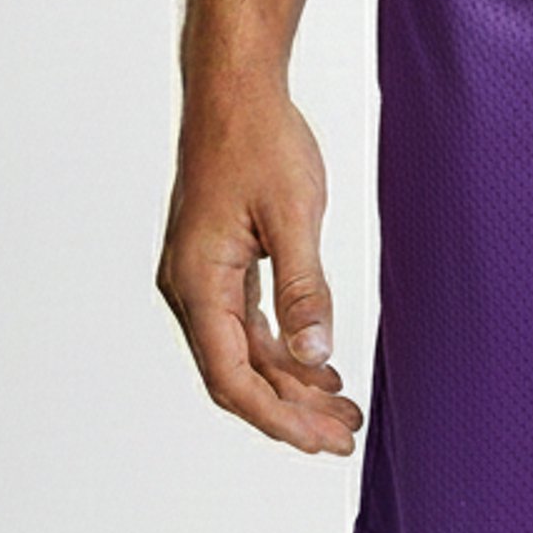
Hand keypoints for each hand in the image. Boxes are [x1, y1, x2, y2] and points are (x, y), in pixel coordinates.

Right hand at [157, 92, 361, 455]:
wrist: (233, 90)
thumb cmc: (259, 140)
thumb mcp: (294, 214)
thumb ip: (305, 289)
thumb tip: (316, 357)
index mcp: (198, 281)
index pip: (230, 376)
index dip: (275, 417)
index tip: (319, 441)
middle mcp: (189, 287)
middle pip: (236, 374)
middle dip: (290, 411)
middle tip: (343, 436)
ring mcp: (201, 277)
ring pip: (243, 353)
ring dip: (290, 384)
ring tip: (341, 410)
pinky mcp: (218, 264)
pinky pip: (246, 325)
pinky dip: (282, 350)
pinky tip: (318, 368)